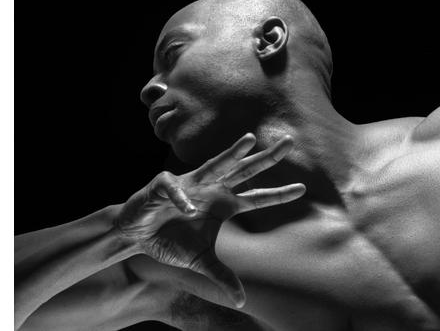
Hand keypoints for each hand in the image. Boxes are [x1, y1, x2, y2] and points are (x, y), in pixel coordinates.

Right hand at [114, 133, 304, 307]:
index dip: (279, 194)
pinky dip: (182, 196)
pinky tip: (187, 209)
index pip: (258, 198)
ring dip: (232, 152)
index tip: (303, 189)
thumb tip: (242, 301)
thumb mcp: (201, 261)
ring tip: (249, 140)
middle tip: (290, 142)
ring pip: (215, 163)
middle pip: (245, 170)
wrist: (136, 235)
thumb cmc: (171, 240)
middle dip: (266, 157)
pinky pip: (175, 186)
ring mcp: (190, 184)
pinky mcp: (163, 184)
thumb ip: (222, 276)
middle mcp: (213, 188)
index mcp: (225, 203)